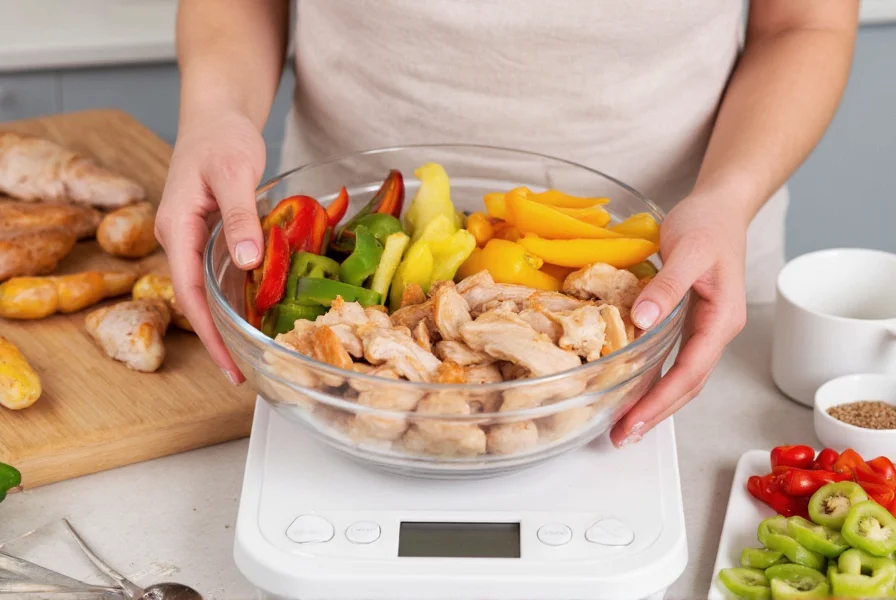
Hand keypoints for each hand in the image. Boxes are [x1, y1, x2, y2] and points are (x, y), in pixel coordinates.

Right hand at [155, 109, 266, 383]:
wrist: (216, 114)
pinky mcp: (209, 234)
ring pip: (206, 289)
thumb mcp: (233, 173)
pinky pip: (218, 273)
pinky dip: (234, 295)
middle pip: (195, 300)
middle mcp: (180, 239)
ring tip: (251, 352)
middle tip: (244, 372)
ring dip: (226, 321)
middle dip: (217, 339)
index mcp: (177, 229)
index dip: (209, 334)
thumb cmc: (221, 138)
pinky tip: (255, 311)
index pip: (189, 294)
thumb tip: (248, 263)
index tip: (229, 366)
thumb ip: (239, 218)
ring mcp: (193, 238)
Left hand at [609, 196, 748, 446]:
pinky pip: (673, 358)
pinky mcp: (691, 319)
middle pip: (688, 385)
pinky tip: (635, 387)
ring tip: (626, 424)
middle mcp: (716, 330)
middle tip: (622, 437)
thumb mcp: (686, 249)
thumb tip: (643, 322)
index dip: (660, 402)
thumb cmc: (707, 224)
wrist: (721, 205)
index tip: (633, 423)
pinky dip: (655, 377)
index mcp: (721, 319)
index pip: (690, 373)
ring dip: (655, 402)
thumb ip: (666, 286)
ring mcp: (705, 327)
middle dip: (656, 414)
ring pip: (682, 376)